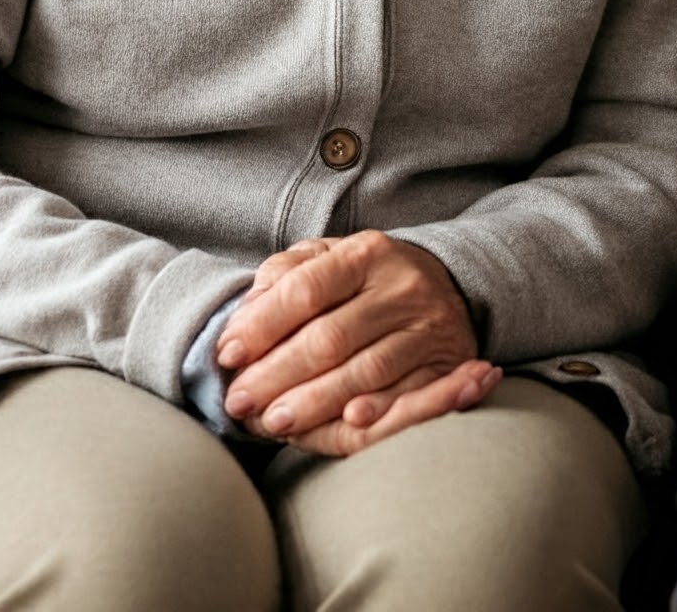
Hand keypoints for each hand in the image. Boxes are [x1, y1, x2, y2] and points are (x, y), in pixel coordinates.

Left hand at [217, 231, 489, 445]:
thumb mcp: (329, 258)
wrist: (448, 286)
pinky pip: (405, 400)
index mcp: (367, 253)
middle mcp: (402, 288)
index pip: (306, 289)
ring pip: (365, 374)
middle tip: (239, 402)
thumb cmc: (367, 280)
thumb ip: (285, 276)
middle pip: (331, 338)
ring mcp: (428, 329)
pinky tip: (345, 423)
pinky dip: (373, 416)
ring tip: (271, 422)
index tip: (227, 354)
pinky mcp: (446, 368)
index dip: (262, 324)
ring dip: (313, 403)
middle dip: (277, 375)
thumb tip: (245, 316)